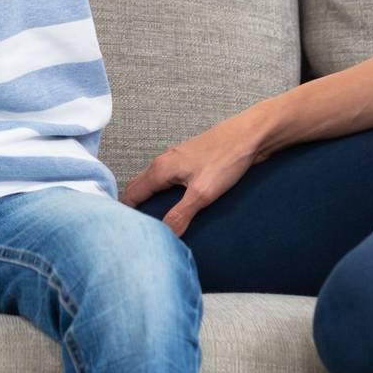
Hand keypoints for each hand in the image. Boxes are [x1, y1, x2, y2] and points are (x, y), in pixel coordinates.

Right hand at [121, 113, 263, 238]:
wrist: (249, 136)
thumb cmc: (226, 159)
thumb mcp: (203, 193)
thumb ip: (181, 214)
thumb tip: (164, 235)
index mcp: (160, 169)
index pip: (131, 194)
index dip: (126, 213)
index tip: (124, 232)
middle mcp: (163, 162)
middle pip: (139, 187)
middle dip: (133, 207)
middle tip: (135, 230)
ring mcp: (176, 160)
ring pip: (153, 183)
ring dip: (149, 200)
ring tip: (152, 222)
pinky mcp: (189, 162)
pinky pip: (167, 180)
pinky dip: (162, 194)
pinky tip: (174, 206)